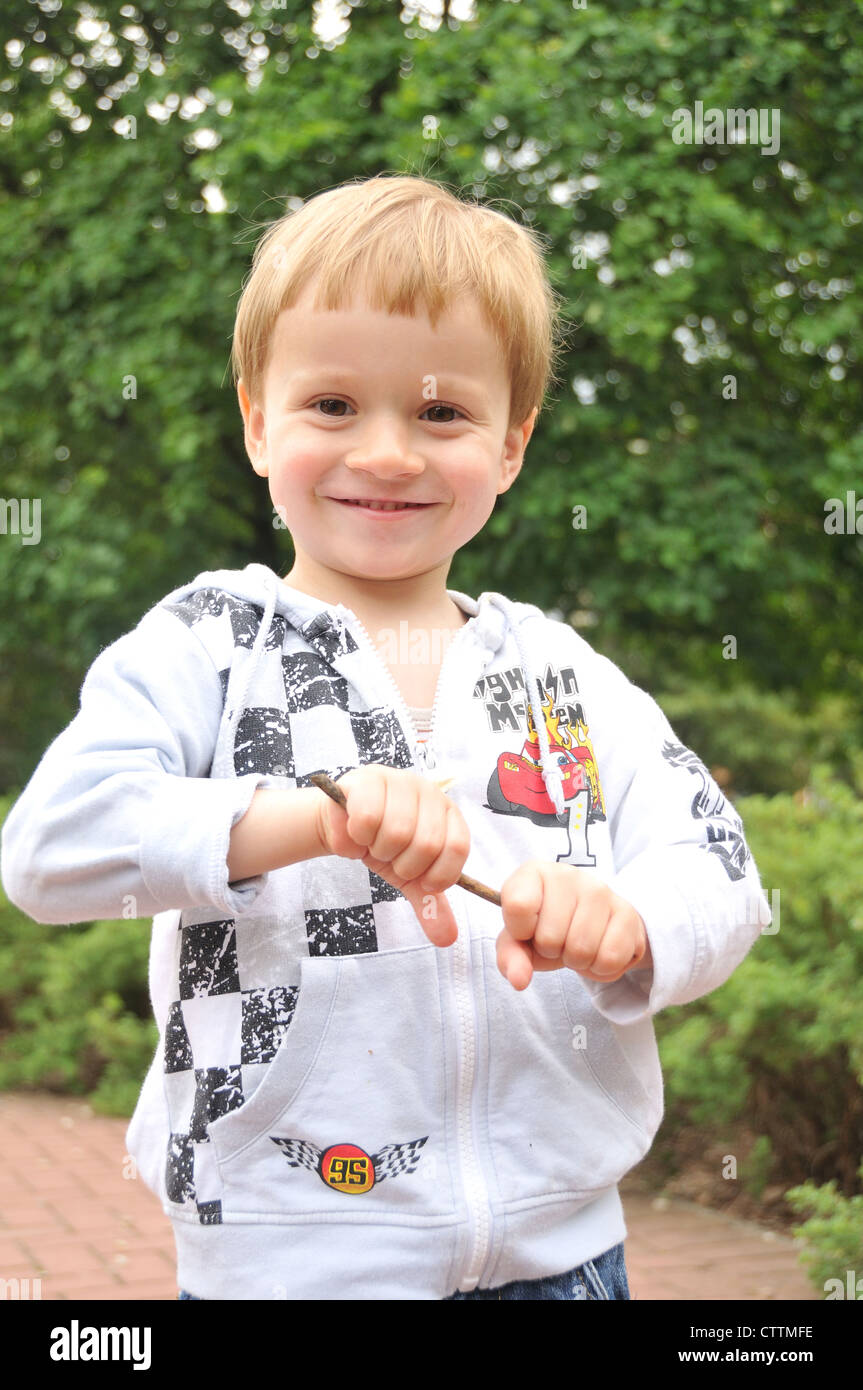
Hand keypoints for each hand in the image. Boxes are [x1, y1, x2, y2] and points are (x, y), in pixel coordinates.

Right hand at [314, 764, 469, 946]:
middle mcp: (430, 793)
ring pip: (396, 832)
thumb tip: (448, 939)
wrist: (343, 828)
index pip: (457, 848)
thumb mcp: (408, 877)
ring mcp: (400, 781)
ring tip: (372, 843)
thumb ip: (428, 905)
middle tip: (389, 857)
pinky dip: (357, 837)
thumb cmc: (383, 847)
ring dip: (377, 850)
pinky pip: (367, 819)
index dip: (437, 873)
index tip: (419, 878)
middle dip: (401, 864)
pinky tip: (356, 831)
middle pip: (426, 844)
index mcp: (449, 814)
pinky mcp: (369, 779)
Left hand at [496, 860, 650, 990]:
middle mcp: (568, 874)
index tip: (528, 928)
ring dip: (577, 960)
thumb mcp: (520, 941)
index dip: (521, 930)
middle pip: (550, 937)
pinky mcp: (626, 912)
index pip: (518, 905)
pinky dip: (601, 967)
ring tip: (577, 944)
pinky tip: (599, 948)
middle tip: (558, 939)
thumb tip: (520, 980)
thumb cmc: (547, 927)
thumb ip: (511, 957)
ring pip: (581, 950)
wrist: (592, 924)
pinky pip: (609, 958)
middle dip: (552, 950)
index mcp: (534, 873)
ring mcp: (600, 890)